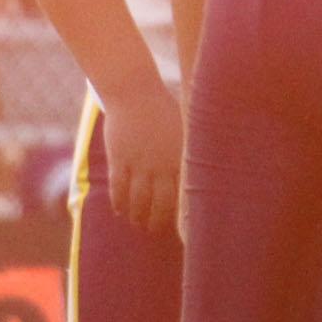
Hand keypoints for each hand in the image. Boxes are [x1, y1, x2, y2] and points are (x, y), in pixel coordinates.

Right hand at [99, 79, 184, 232]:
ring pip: (138, 199)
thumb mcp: (183, 129)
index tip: (183, 226)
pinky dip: (119, 202)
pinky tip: (120, 210)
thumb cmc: (163, 111)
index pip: (184, 194)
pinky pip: (118, 187)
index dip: (182, 214)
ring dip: (137, 214)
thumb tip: (202, 175)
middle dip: (158, 220)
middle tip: (154, 229)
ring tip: (137, 222)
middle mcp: (161, 163)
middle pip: (162, 203)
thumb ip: (188, 152)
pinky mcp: (119, 158)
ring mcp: (139, 162)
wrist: (135, 92)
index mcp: (181, 157)